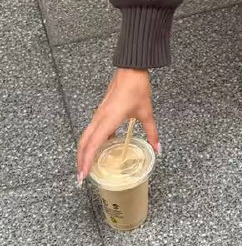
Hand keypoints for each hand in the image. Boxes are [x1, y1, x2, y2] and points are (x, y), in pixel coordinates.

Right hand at [77, 68, 159, 184]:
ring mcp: (99, 113)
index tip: (83, 176)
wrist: (131, 68)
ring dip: (84, 150)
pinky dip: (91, 140)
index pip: (93, 144)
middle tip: (81, 177)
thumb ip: (151, 132)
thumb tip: (157, 148)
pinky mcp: (102, 109)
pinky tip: (102, 147)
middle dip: (81, 160)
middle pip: (84, 142)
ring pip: (86, 135)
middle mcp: (100, 117)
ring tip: (87, 165)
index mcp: (109, 119)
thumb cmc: (137, 88)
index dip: (87, 161)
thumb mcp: (146, 112)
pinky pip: (92, 128)